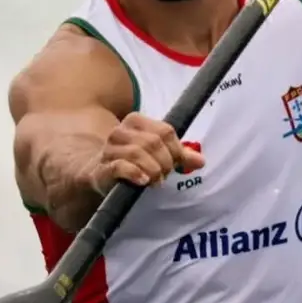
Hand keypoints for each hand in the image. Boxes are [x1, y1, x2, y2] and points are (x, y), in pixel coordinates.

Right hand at [88, 112, 204, 192]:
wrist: (99, 173)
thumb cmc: (134, 161)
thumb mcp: (157, 153)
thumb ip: (179, 155)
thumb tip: (201, 161)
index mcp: (136, 121)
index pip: (165, 131)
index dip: (176, 149)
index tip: (177, 163)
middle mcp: (121, 131)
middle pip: (153, 143)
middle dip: (165, 162)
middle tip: (165, 175)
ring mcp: (109, 149)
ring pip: (138, 154)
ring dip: (153, 170)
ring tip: (156, 181)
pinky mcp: (102, 168)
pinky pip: (120, 166)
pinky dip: (135, 173)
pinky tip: (144, 180)